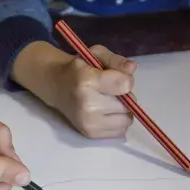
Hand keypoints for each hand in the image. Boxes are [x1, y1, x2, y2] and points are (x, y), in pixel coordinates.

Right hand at [13, 41, 134, 138]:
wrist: (57, 86)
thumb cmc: (79, 68)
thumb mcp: (96, 54)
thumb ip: (115, 60)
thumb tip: (132, 68)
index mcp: (87, 81)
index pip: (124, 85)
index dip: (126, 79)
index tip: (118, 76)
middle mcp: (88, 104)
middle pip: (127, 105)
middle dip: (124, 96)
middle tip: (111, 89)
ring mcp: (88, 122)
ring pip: (126, 120)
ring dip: (123, 111)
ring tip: (109, 101)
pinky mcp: (90, 134)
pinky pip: (120, 131)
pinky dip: (118, 121)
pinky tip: (107, 112)